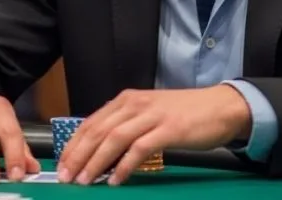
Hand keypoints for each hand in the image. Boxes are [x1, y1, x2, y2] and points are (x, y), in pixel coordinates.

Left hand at [58, 85, 251, 185]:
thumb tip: (99, 152)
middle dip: (78, 156)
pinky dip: (125, 165)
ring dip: (96, 162)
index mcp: (126, 100)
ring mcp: (151, 115)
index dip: (73, 145)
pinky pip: (140, 148)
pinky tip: (115, 180)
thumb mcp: (147, 114)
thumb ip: (125, 126)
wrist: (219, 106)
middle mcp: (134, 104)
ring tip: (84, 181)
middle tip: (66, 178)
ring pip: (114, 138)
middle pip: (98, 131)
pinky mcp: (168, 129)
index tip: (62, 165)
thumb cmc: (183, 114)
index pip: (91, 123)